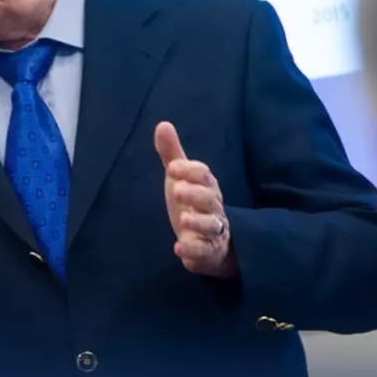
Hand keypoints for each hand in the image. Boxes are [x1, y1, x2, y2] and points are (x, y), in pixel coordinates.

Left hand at [155, 121, 236, 277]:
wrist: (211, 244)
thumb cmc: (193, 204)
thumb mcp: (180, 178)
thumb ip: (172, 154)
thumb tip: (163, 124)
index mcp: (207, 187)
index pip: (204, 175)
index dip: (190, 170)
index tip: (172, 167)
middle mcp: (214, 208)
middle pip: (209, 199)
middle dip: (195, 193)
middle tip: (176, 189)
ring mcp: (213, 231)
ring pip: (211, 225)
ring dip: (197, 221)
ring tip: (182, 219)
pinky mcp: (209, 252)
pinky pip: (204, 252)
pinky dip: (192, 250)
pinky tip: (178, 248)